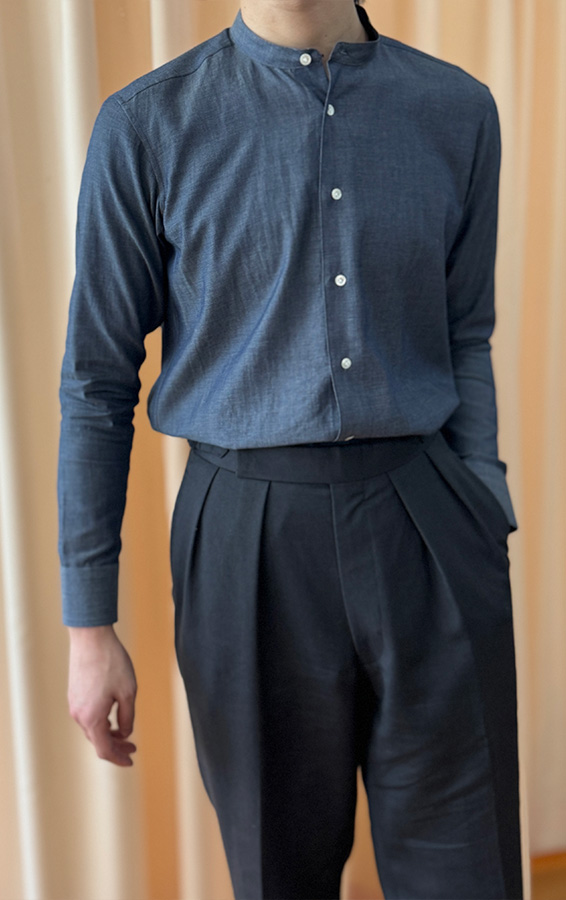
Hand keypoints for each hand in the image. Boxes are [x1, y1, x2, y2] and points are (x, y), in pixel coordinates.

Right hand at [67, 625, 137, 765]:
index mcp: (92, 718)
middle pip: (97, 740)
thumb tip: (124, 733)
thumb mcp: (128, 692)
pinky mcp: (74, 694)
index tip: (131, 761)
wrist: (91, 638)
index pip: (104, 749)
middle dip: (116, 747)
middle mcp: (79, 715)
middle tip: (133, 748)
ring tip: (125, 732)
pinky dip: (100, 722)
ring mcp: (74, 704)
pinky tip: (112, 716)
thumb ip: (127, 717)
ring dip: (108, 734)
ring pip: (92, 728)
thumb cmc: (112, 663)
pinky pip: (87, 716)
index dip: (118, 759)